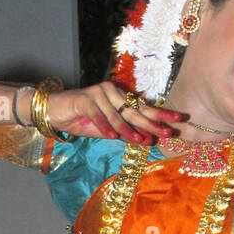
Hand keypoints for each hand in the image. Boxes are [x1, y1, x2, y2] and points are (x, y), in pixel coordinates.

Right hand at [43, 82, 183, 144]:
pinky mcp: (84, 99)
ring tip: (140, 141)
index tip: (177, 120)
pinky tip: (111, 136)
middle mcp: (112, 92)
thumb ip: (123, 132)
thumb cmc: (81, 120)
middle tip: (167, 132)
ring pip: (117, 114)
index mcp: (119, 98)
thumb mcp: (106, 129)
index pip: (143, 107)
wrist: (55, 111)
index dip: (160, 114)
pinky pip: (97, 114)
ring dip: (128, 129)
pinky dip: (104, 125)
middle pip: (134, 110)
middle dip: (152, 123)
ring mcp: (98, 93)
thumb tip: (145, 139)